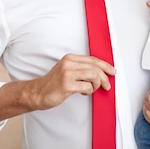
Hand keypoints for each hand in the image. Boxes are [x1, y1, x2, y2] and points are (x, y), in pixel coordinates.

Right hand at [0, 53, 114, 121]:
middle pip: (95, 66)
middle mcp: (69, 63)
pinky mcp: (66, 84)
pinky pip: (87, 87)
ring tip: (90, 90)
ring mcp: (67, 73)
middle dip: (105, 77)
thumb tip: (100, 72)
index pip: (93, 59)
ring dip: (96, 85)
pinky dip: (89, 91)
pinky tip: (83, 93)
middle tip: (107, 86)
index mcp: (70, 58)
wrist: (37, 93)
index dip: (105, 65)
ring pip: (94, 75)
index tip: (112, 71)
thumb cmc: (53, 84)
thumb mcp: (67, 71)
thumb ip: (81, 69)